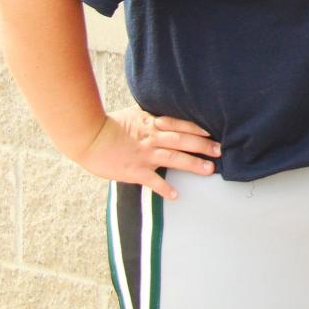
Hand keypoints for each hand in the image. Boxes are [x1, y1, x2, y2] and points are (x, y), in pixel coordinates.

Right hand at [72, 106, 220, 199]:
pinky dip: (165, 188)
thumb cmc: (109, 124)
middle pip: (182, 140)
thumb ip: (150, 115)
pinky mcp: (134, 171)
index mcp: (151, 123)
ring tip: (209, 170)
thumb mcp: (133, 114)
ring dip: (193, 164)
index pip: (179, 124)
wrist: (88, 137)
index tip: (212, 132)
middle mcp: (151, 138)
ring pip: (173, 158)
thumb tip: (164, 114)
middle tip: (220, 151)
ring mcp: (144, 155)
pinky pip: (152, 181)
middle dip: (203, 145)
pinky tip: (176, 195)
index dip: (196, 128)